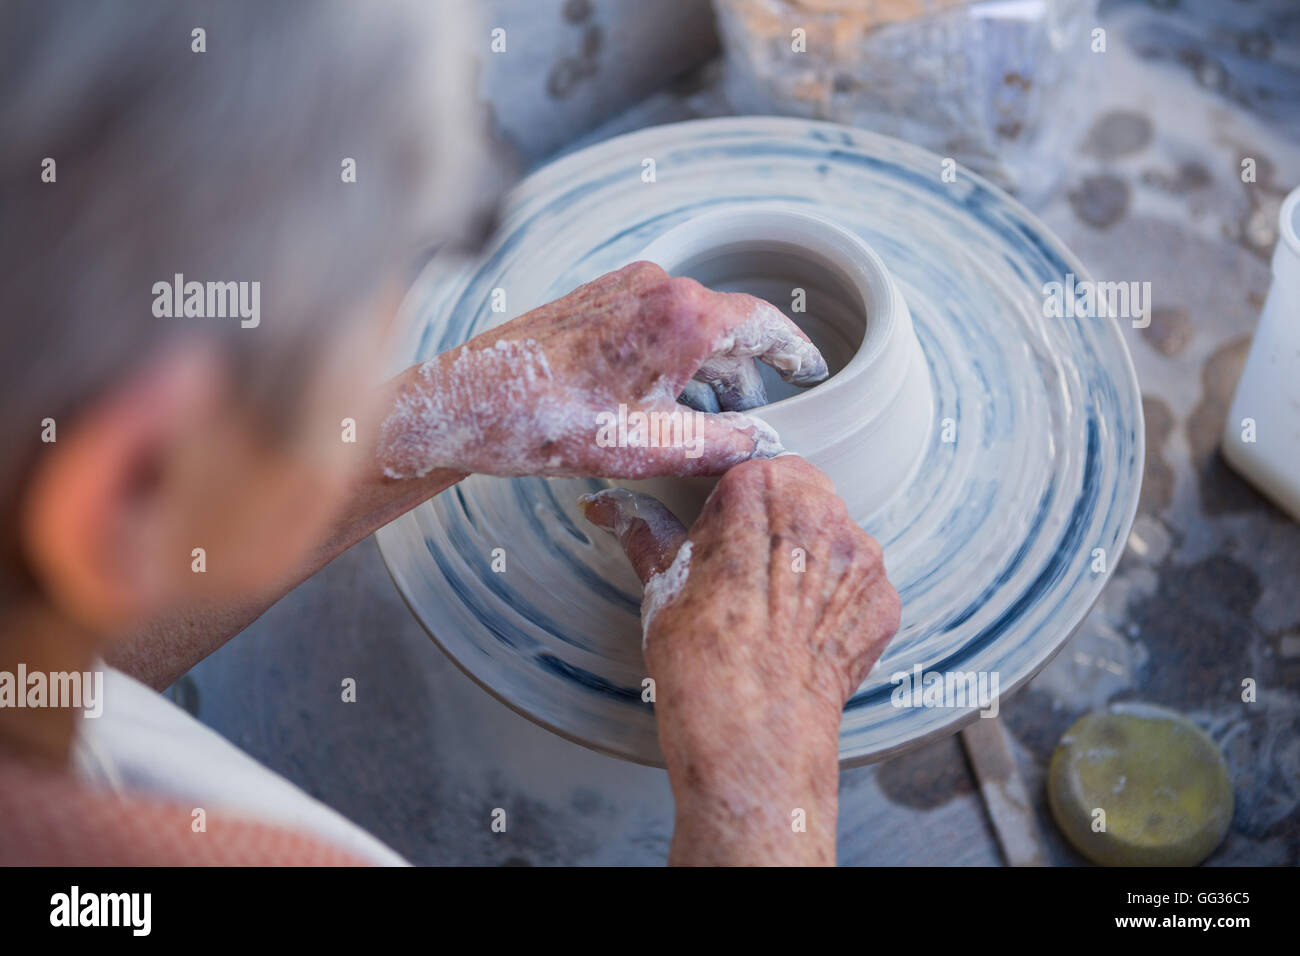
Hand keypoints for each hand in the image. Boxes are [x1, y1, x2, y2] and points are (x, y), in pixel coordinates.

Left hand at [377, 261, 826, 478]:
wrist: (471, 402)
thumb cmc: (554, 424)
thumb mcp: (652, 446)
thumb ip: (722, 443)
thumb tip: (766, 443)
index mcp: (684, 315)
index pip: (765, 325)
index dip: (797, 352)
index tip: (816, 371)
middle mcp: (659, 285)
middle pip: (728, 328)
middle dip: (746, 376)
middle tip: (754, 421)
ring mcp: (624, 286)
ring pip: (692, 327)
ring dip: (707, 371)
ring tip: (707, 421)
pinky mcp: (598, 298)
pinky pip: (657, 322)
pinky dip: (674, 358)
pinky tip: (663, 399)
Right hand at [580, 455, 900, 865]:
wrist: (752, 736)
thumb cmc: (701, 658)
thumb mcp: (661, 582)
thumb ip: (643, 529)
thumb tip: (609, 506)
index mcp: (764, 489)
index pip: (752, 471)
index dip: (730, 507)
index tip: (716, 536)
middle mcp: (826, 513)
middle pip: (801, 500)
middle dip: (774, 530)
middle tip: (740, 576)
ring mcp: (864, 560)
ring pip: (833, 542)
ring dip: (808, 564)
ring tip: (769, 612)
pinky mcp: (884, 604)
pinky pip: (857, 588)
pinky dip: (834, 605)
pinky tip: (799, 634)